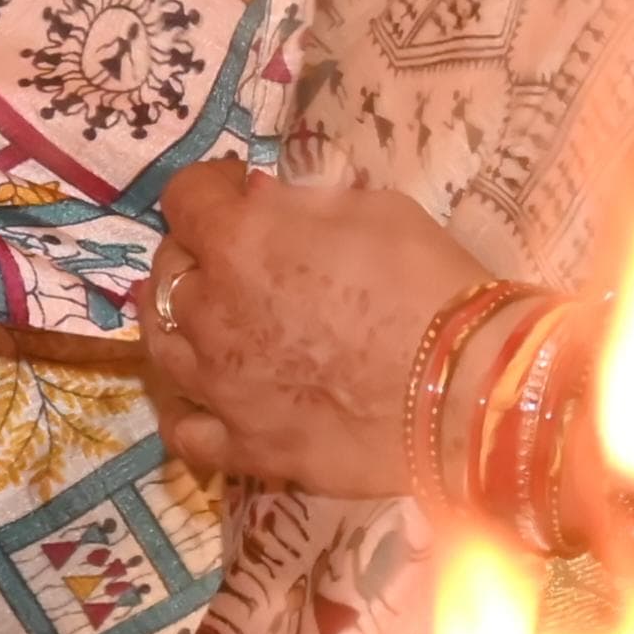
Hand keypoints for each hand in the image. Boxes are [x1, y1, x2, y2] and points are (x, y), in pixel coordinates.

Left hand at [137, 166, 491, 491]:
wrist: (471, 386)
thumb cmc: (429, 281)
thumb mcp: (373, 206)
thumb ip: (301, 202)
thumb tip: (260, 199)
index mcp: (238, 242)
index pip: (186, 197)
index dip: (209, 186)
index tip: (234, 188)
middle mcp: (211, 313)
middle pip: (169, 271)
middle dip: (194, 251)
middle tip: (230, 252)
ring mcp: (221, 387)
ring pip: (162, 347)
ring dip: (176, 322)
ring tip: (203, 317)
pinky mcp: (247, 447)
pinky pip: (186, 431)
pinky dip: (186, 410)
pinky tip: (201, 398)